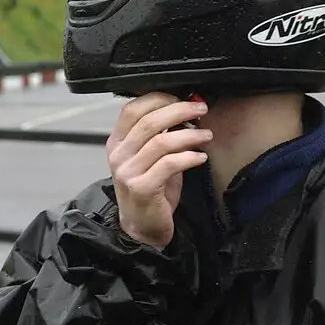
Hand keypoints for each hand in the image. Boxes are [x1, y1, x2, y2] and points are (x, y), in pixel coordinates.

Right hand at [106, 92, 211, 248]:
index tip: (183, 97)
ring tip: (206, 134)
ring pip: (161, 142)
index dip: (159, 99)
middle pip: (149, 122)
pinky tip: (201, 157)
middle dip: (179, 110)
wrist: (143, 227)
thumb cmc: (151, 189)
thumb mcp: (152, 157)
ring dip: (189, 135)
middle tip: (201, 109)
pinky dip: (188, 157)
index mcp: (117, 142)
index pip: (132, 109)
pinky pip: (169, 164)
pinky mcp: (142, 188)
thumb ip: (161, 135)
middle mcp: (118, 155)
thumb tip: (186, 109)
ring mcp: (128, 172)